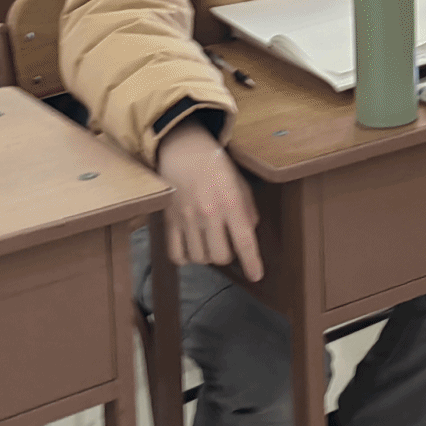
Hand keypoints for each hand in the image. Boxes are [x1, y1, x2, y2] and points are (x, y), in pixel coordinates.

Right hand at [155, 119, 263, 282]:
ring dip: (207, 255)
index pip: (245, 240)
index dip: (252, 262)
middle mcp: (209, 214)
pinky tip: (192, 246)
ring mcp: (186, 220)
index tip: (256, 276)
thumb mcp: (240, 181)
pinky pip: (176, 254)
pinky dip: (186, 257)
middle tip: (227, 243)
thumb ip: (247, 208)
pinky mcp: (169, 222)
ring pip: (199, 258)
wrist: (181, 149)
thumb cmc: (215, 164)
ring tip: (208, 241)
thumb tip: (250, 232)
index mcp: (231, 202)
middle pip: (220, 256)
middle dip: (227, 255)